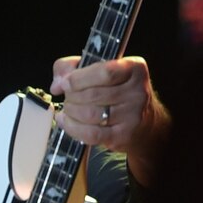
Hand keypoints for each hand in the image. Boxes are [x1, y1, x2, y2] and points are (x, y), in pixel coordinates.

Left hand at [49, 53, 169, 183]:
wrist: (144, 121)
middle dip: (72, 96)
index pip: (104, 72)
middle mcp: (137, 92)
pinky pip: (91, 134)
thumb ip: (73, 67)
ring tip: (68, 108)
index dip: (79, 78)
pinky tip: (66, 121)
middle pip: (93, 94)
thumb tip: (57, 84)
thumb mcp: (101, 69)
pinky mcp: (123, 136)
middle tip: (67, 97)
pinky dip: (73, 128)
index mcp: (134, 69)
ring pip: (90, 114)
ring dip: (71, 112)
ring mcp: (132, 116)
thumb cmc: (117, 90)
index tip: (65, 82)